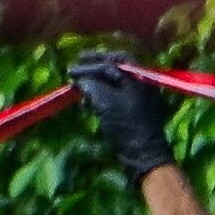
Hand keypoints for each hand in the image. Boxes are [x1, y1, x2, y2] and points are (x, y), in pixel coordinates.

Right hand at [69, 51, 176, 175]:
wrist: (143, 152)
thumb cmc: (126, 125)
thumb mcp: (105, 103)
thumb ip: (92, 86)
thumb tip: (80, 79)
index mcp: (137, 77)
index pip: (111, 63)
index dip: (89, 65)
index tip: (71, 70)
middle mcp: (140, 82)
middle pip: (115, 67)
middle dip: (94, 66)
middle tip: (76, 65)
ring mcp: (138, 95)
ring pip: (114, 80)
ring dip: (95, 81)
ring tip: (79, 86)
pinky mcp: (133, 108)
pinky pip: (115, 94)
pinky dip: (100, 94)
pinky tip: (88, 102)